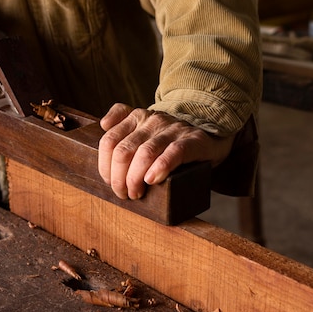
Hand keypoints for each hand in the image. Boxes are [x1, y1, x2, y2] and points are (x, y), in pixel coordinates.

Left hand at [98, 103, 233, 199]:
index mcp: (136, 117)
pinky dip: (160, 168)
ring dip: (135, 178)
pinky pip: (173, 153)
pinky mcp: (191, 141)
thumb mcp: (144, 127)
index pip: (109, 141)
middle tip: (124, 194)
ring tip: (137, 193)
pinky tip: (153, 180)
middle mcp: (151, 121)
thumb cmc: (169, 139)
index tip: (110, 182)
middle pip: (124, 151)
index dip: (105, 166)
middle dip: (119, 178)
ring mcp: (172, 129)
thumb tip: (103, 124)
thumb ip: (122, 124)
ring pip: (145, 154)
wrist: (209, 133)